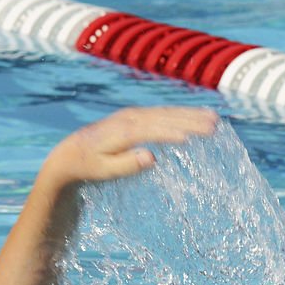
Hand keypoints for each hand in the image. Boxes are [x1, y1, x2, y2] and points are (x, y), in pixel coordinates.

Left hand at [41, 106, 218, 187]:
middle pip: (163, 118)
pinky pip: (162, 113)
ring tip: (215, 120)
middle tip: (215, 126)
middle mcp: (128, 119)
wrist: (70, 152)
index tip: (191, 138)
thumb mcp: (102, 171)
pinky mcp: (135, 116)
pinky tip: (197, 115)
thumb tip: (151, 157)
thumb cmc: (87, 167)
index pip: (150, 131)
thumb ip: (124, 165)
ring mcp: (133, 115)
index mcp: (121, 132)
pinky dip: (180, 114)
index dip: (170, 133)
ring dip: (190, 114)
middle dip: (189, 120)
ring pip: (165, 113)